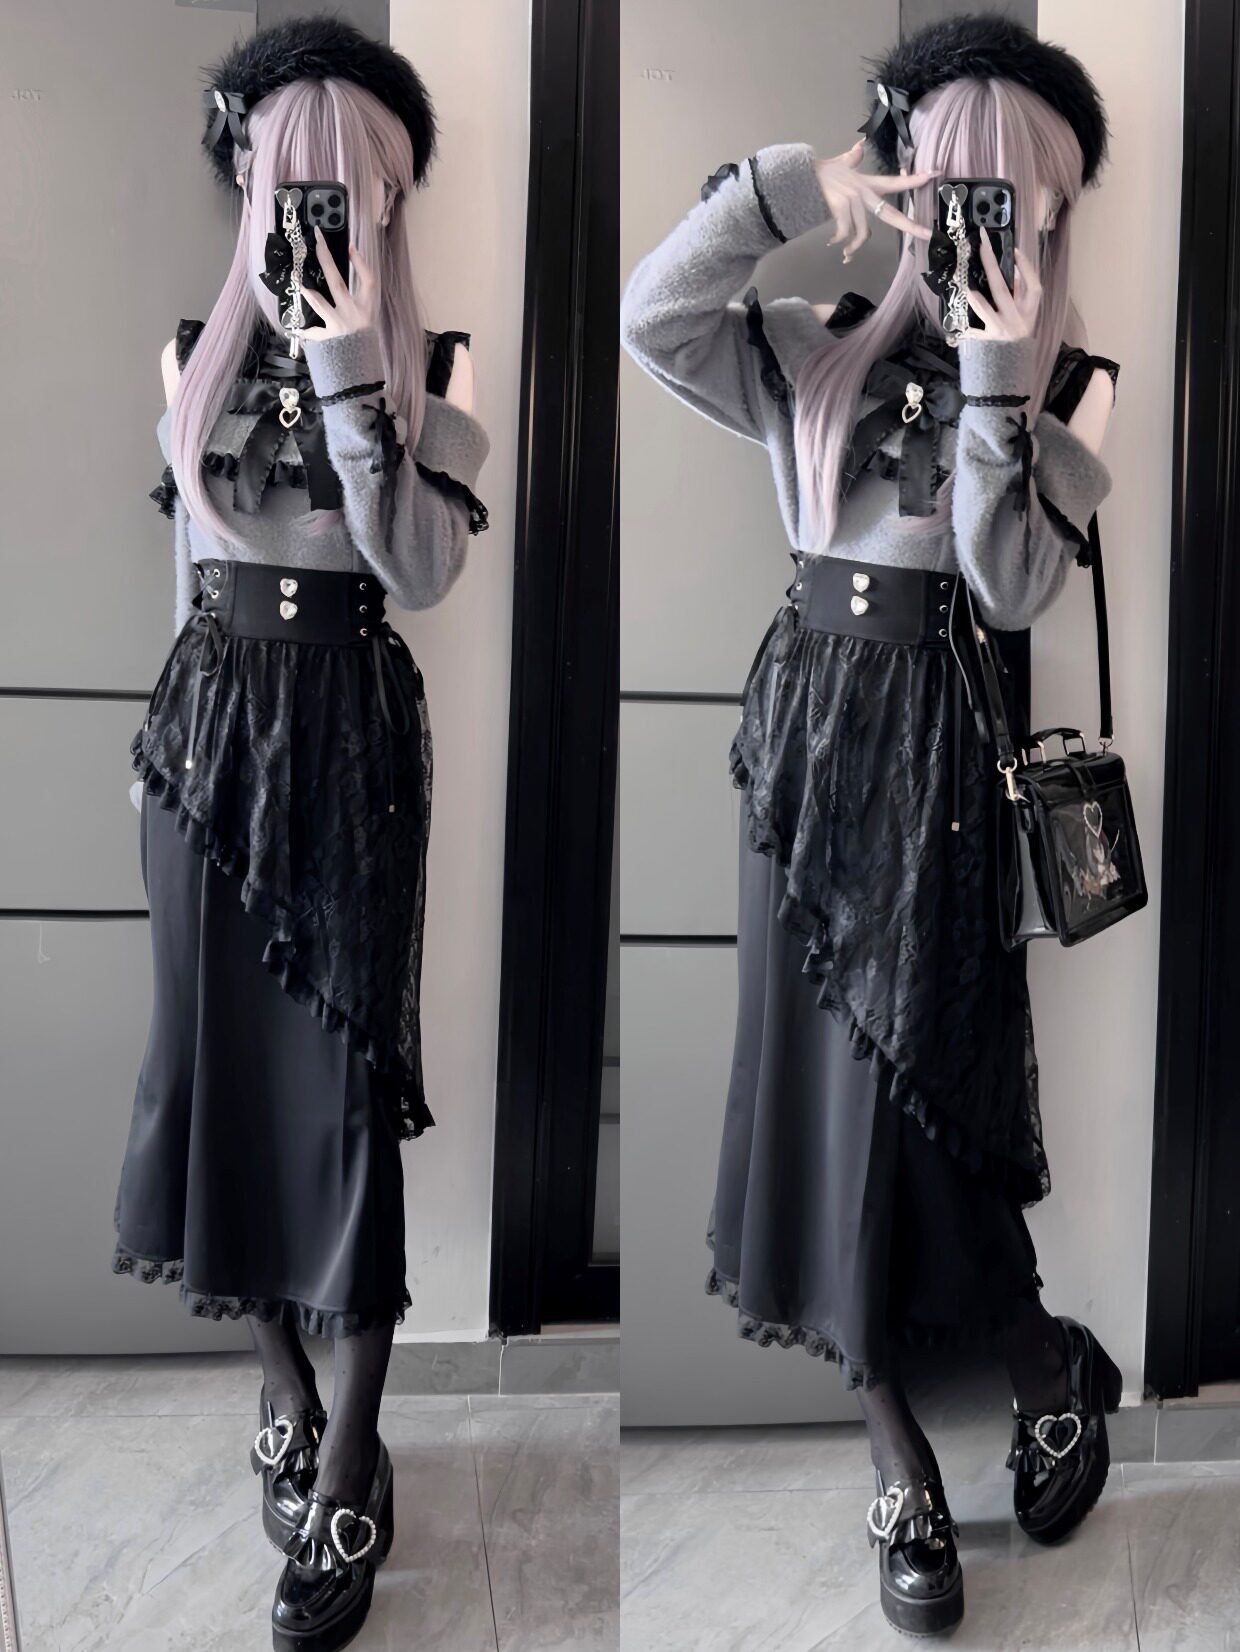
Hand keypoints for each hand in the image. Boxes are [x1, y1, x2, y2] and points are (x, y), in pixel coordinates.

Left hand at [292, 231, 376, 340]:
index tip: (350, 246)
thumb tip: (339, 289)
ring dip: (306, 291)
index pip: (368, 281)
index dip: (360, 263)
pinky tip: (297, 329)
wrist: (361, 374)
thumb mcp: (367, 324)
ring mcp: (339, 325)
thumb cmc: (364, 347)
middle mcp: (353, 314)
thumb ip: (357, 307)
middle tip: (317, 242)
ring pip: (319, 302)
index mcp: (367, 310)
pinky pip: (313, 332)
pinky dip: (306, 331)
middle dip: (326, 259)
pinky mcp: (329, 339)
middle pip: (337, 282)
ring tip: (296, 281)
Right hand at [815, 137, 937, 263]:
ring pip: (862, 232)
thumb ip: (853, 156)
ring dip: (854, 246)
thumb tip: (860, 145)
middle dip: (910, 225)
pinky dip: (839, 241)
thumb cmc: (820, 173)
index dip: (915, 179)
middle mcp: (863, 193)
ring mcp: (853, 201)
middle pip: (891, 213)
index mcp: (867, 183)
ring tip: (847, 254)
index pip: (895, 182)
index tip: (934, 175)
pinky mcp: (840, 208)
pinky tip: (832, 244)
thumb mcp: (841, 162)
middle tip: (927, 235)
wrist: (801, 177)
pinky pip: (845, 233)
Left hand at [958, 238, 1040, 342]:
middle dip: (991, 266)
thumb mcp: (1025, 312)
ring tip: (961, 280)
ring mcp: (999, 330)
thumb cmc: (1017, 330)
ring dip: (973, 296)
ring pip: (985, 310)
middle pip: (1002, 290)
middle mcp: (1015, 319)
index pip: (1033, 286)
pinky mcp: (986, 340)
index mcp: (1029, 310)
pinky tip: (956, 325)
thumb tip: (1014, 267)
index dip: (1026, 268)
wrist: (1011, 363)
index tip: (1016, 250)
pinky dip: (964, 328)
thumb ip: (1020, 291)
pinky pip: (972, 331)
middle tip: (983, 246)